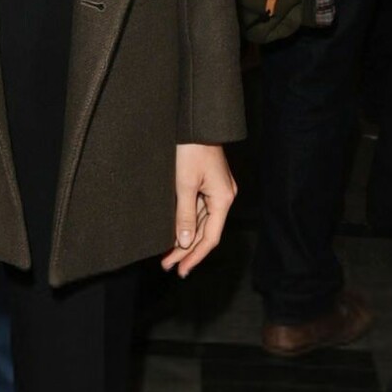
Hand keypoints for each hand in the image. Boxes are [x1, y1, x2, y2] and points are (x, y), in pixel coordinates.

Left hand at [160, 144, 236, 278]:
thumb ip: (185, 215)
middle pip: (207, 232)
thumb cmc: (191, 149)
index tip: (181, 269)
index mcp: (223, 199)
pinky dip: (187, 222)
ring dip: (186, 238)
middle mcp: (224, 197)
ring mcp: (217, 190)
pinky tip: (175, 232)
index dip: (195, 256)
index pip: (210, 238)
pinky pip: (199, 209)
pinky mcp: (209, 183)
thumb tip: (185, 242)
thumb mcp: (184, 184)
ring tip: (168, 254)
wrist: (197, 122)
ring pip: (202, 222)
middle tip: (169, 266)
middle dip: (187, 250)